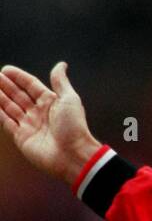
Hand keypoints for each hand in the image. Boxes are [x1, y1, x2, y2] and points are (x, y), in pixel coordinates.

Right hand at [0, 61, 100, 185]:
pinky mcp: (22, 138)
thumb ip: (60, 81)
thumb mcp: (69, 99)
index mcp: (50, 102)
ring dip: (0, 97)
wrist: (74, 155)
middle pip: (18, 95)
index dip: (19, 77)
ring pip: (10, 107)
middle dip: (6, 86)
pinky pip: (6, 122)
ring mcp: (29, 125)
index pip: (30, 86)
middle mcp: (38, 113)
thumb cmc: (74, 127)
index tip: (5, 69)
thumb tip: (61, 65)